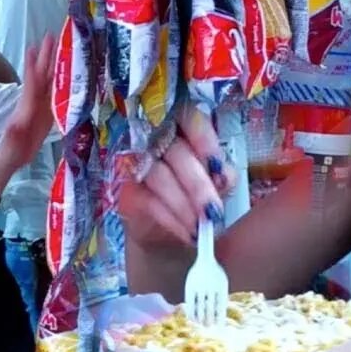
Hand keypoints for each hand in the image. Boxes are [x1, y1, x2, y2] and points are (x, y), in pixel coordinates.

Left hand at [0, 34, 55, 171]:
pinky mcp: (47, 112)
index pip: (32, 82)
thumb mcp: (13, 143)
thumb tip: (17, 124)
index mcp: (27, 106)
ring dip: (55, 63)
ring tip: (62, 47)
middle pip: (43, 74)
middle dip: (47, 56)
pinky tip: (69, 73)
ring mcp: (41, 105)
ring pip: (50, 80)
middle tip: (52, 35)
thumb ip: (15, 134)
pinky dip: (62, 80)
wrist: (11, 158)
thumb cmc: (11, 151)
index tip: (36, 46)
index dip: (34, 65)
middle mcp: (34, 101)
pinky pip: (56, 93)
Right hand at [117, 103, 236, 251]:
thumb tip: (223, 176)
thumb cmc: (194, 197)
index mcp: (183, 129)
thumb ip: (222, 175)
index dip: (203, 139)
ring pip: (160, 176)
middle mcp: (158, 139)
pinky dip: (171, 219)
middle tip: (213, 211)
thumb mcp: (216, 185)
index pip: (189, 118)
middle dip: (197, 184)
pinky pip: (148, 201)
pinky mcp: (127, 190)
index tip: (216, 166)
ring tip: (200, 226)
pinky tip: (186, 233)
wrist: (168, 231)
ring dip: (183, 205)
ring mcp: (138, 163)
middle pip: (175, 150)